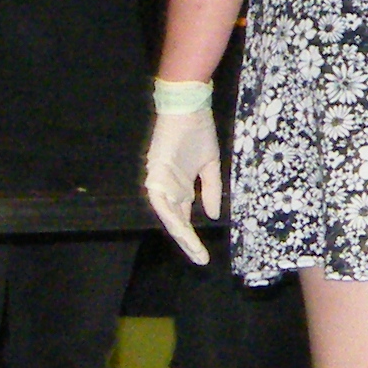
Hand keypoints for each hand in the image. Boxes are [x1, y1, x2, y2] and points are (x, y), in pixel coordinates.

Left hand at [143, 99, 218, 264]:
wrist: (188, 108)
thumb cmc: (198, 132)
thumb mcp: (210, 165)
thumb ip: (210, 190)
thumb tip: (212, 215)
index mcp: (181, 187)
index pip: (184, 218)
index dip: (193, 237)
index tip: (205, 255)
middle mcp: (169, 188)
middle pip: (176, 221)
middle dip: (187, 241)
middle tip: (200, 259)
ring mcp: (161, 182)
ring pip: (168, 215)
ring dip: (180, 233)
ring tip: (194, 249)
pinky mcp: (155, 173)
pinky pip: (161, 200)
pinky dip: (169, 214)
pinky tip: (180, 228)